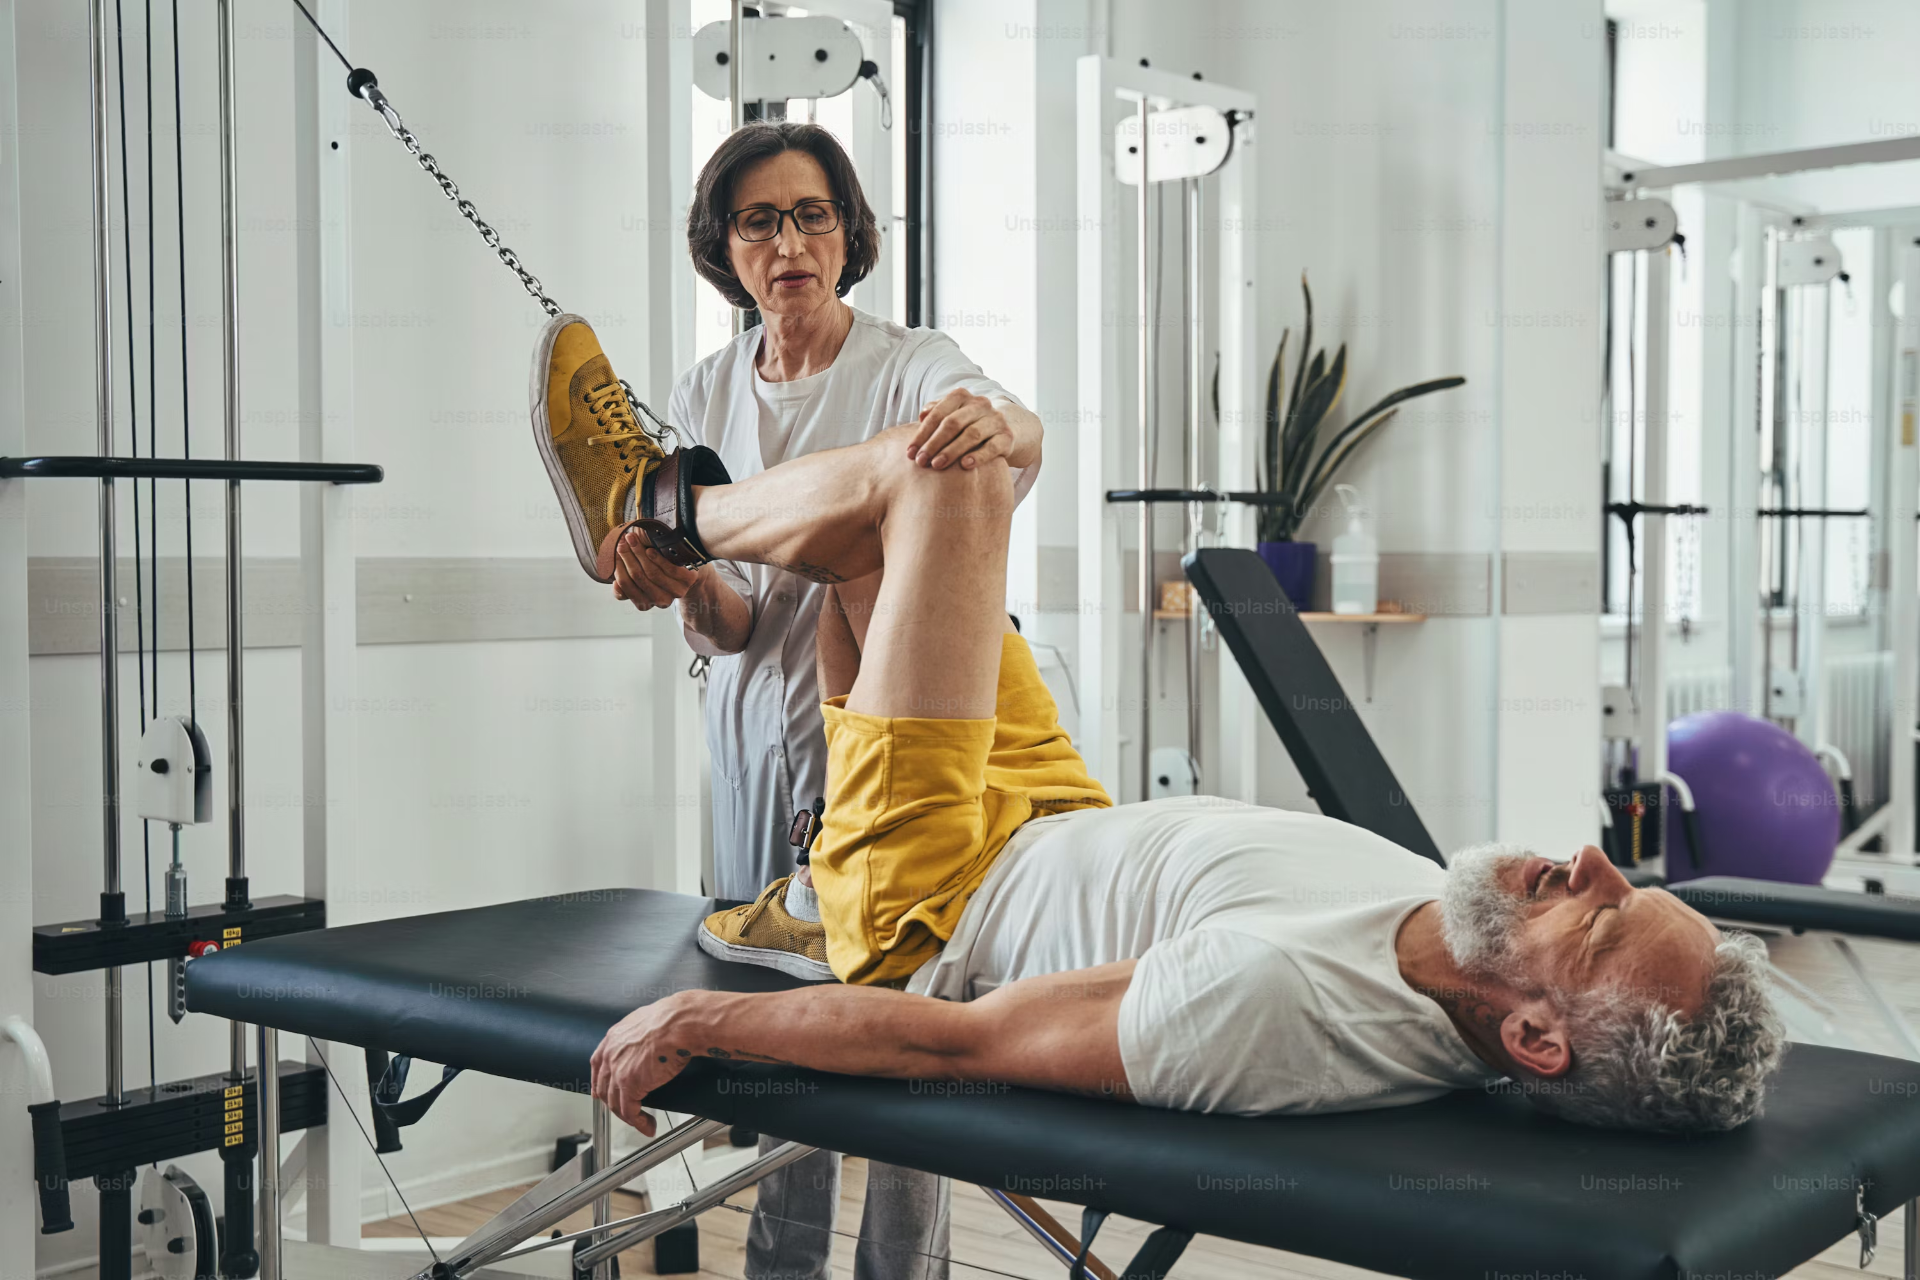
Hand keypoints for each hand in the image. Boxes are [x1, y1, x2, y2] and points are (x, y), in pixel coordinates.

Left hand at [590, 993, 694, 1135]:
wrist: (677, 1024)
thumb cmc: (671, 1020)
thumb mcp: (645, 1021)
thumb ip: (638, 1035)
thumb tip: (647, 1042)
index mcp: (613, 1038)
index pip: (597, 1065)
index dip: (599, 1082)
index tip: (599, 1092)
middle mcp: (610, 1055)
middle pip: (604, 1088)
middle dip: (613, 1103)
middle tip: (626, 1112)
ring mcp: (617, 1072)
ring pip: (615, 1103)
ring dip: (628, 1117)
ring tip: (642, 1122)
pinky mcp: (630, 1086)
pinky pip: (630, 1112)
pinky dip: (639, 1122)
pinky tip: (648, 1126)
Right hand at [613, 528, 701, 611]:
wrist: (684, 564)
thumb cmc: (655, 567)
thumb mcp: (637, 574)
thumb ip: (625, 581)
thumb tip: (616, 586)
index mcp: (645, 602)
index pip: (626, 590)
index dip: (619, 571)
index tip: (614, 554)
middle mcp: (660, 601)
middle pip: (638, 578)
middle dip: (627, 558)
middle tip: (621, 543)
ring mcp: (675, 592)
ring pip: (653, 574)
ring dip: (640, 554)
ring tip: (632, 540)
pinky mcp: (687, 581)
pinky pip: (670, 570)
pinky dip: (658, 559)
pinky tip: (650, 550)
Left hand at [908, 390, 1013, 470]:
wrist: (1005, 431)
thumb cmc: (969, 424)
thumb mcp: (952, 415)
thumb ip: (936, 412)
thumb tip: (922, 415)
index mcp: (962, 397)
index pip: (938, 413)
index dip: (922, 433)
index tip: (910, 453)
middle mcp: (980, 405)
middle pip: (953, 423)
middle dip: (934, 443)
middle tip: (921, 462)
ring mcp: (996, 420)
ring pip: (971, 435)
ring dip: (951, 451)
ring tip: (937, 465)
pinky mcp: (1007, 437)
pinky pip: (993, 446)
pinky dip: (979, 456)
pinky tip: (965, 465)